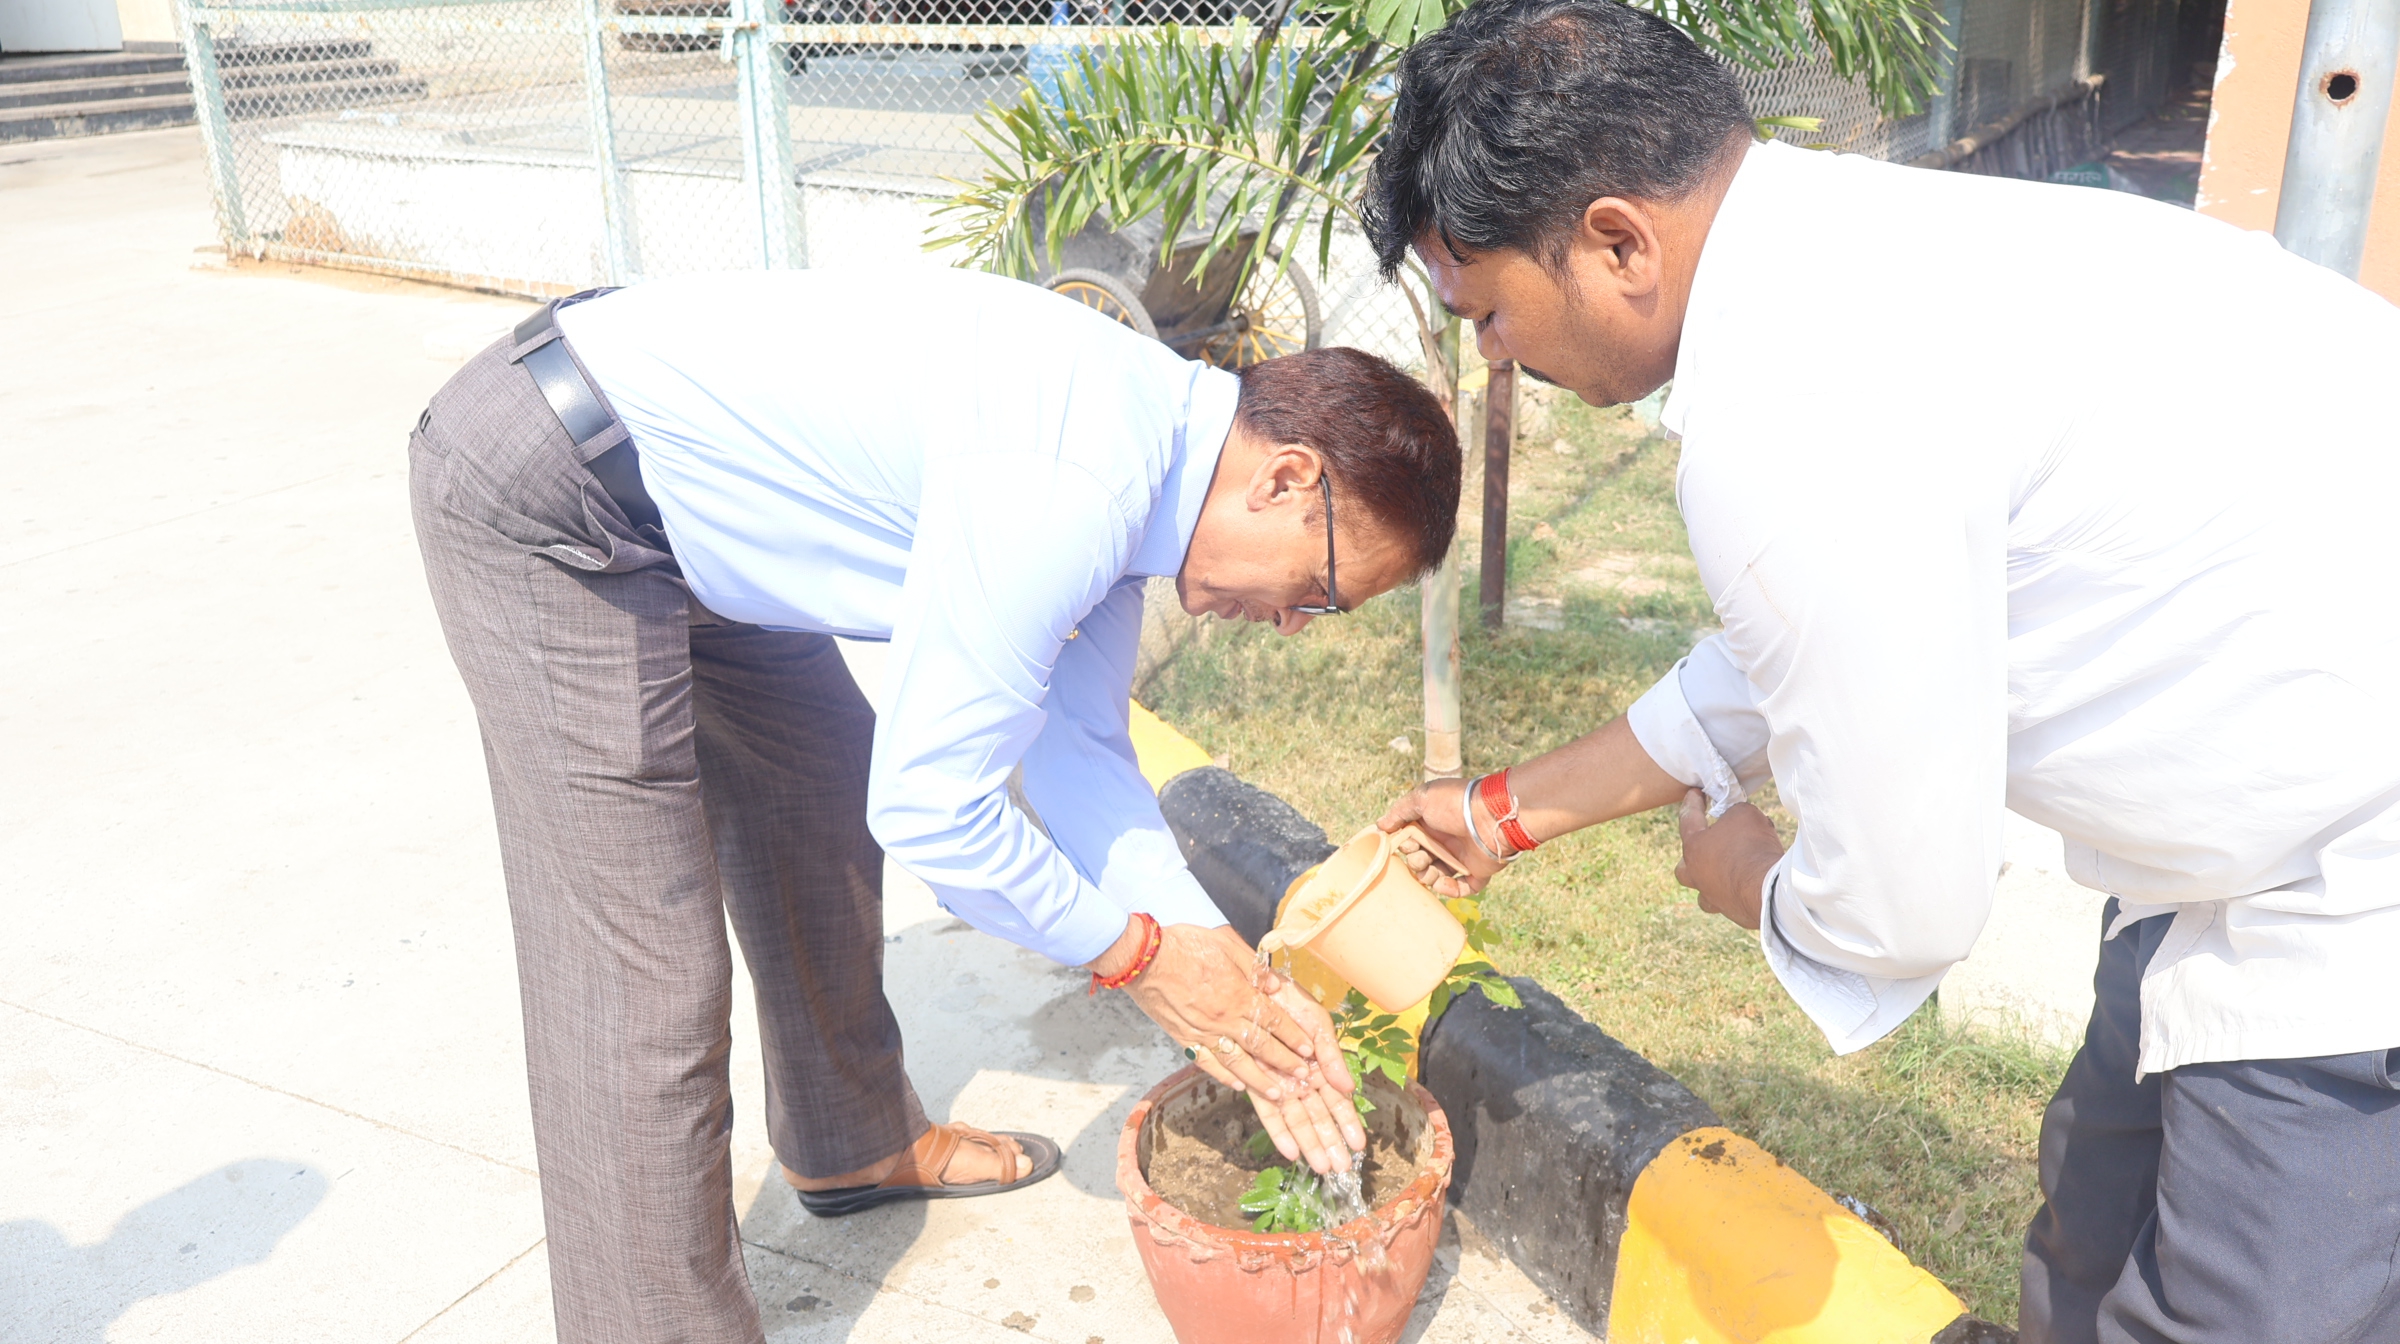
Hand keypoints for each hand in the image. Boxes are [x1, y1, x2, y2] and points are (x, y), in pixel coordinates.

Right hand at [1122, 925, 1364, 1171]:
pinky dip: (1224, 1076)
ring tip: (1278, 1094)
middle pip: (1261, 1046)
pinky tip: (1237, 1085)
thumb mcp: (1225, 943)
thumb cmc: (1184, 943)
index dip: (1293, 1036)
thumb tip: (1274, 984)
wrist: (1143, 957)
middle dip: (1285, 1063)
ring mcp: (1203, 1032)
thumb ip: (1252, 966)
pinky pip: (1207, 1062)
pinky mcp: (1183, 1038)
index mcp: (1237, 993)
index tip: (1308, 1050)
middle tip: (1302, 1077)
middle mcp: (1224, 1018)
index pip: (1273, 1020)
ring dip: (1260, 1079)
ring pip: (1238, 1061)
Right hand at [1377, 779, 1505, 896]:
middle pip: (1421, 860)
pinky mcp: (1476, 872)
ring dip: (1428, 877)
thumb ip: (1399, 811)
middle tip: (1420, 857)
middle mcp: (1445, 841)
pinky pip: (1462, 888)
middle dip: (1415, 862)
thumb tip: (1380, 826)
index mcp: (1432, 824)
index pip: (1410, 841)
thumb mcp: (1422, 798)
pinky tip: (1443, 883)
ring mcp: (1461, 857)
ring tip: (1430, 871)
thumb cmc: (1454, 804)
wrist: (1491, 816)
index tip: (1405, 844)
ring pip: (1437, 876)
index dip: (1404, 846)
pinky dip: (1450, 890)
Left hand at [1673, 790, 1781, 929]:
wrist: (1769, 889)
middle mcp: (1698, 876)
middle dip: (1693, 857)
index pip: (1688, 820)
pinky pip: (1732, 900)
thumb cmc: (1751, 847)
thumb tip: (1738, 821)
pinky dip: (1739, 890)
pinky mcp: (1735, 913)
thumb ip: (1735, 814)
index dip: (1692, 803)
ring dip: (1714, 880)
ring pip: (1705, 891)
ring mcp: (1715, 898)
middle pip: (1684, 868)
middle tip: (1707, 847)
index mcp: (1694, 849)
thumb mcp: (1744, 815)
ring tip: (1731, 870)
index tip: (1694, 793)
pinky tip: (1753, 882)